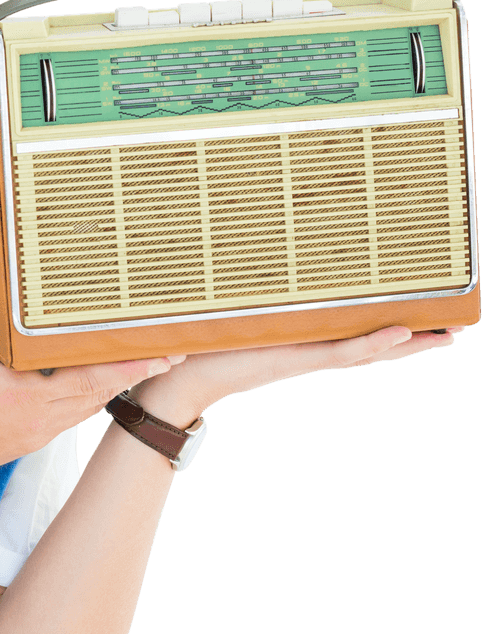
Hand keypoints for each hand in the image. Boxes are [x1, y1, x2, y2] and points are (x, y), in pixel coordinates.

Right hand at [0, 243, 183, 485]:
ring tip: (148, 360)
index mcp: (23, 397)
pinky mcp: (30, 439)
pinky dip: (91, 395)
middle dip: (136, 371)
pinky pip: (72, 415)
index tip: (161, 352)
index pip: (90, 380)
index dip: (129, 366)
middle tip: (172, 349)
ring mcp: (36, 435)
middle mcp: (38, 422)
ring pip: (89, 407)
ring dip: (117, 384)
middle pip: (101, 394)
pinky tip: (101, 377)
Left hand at [128, 325, 465, 426]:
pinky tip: (402, 334)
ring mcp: (304, 357)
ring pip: (365, 351)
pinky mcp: (292, 361)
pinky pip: (339, 353)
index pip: (353, 332)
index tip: (422, 314)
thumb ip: (247, 294)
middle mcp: (308, 350)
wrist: (180, 376)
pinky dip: (370, 345)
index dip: (388, 325)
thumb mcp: (231, 315)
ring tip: (444, 336)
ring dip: (405, 344)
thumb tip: (246, 256)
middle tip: (455, 327)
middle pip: (372, 344)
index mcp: (299, 340)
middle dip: (414, 337)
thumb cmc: (201, 346)